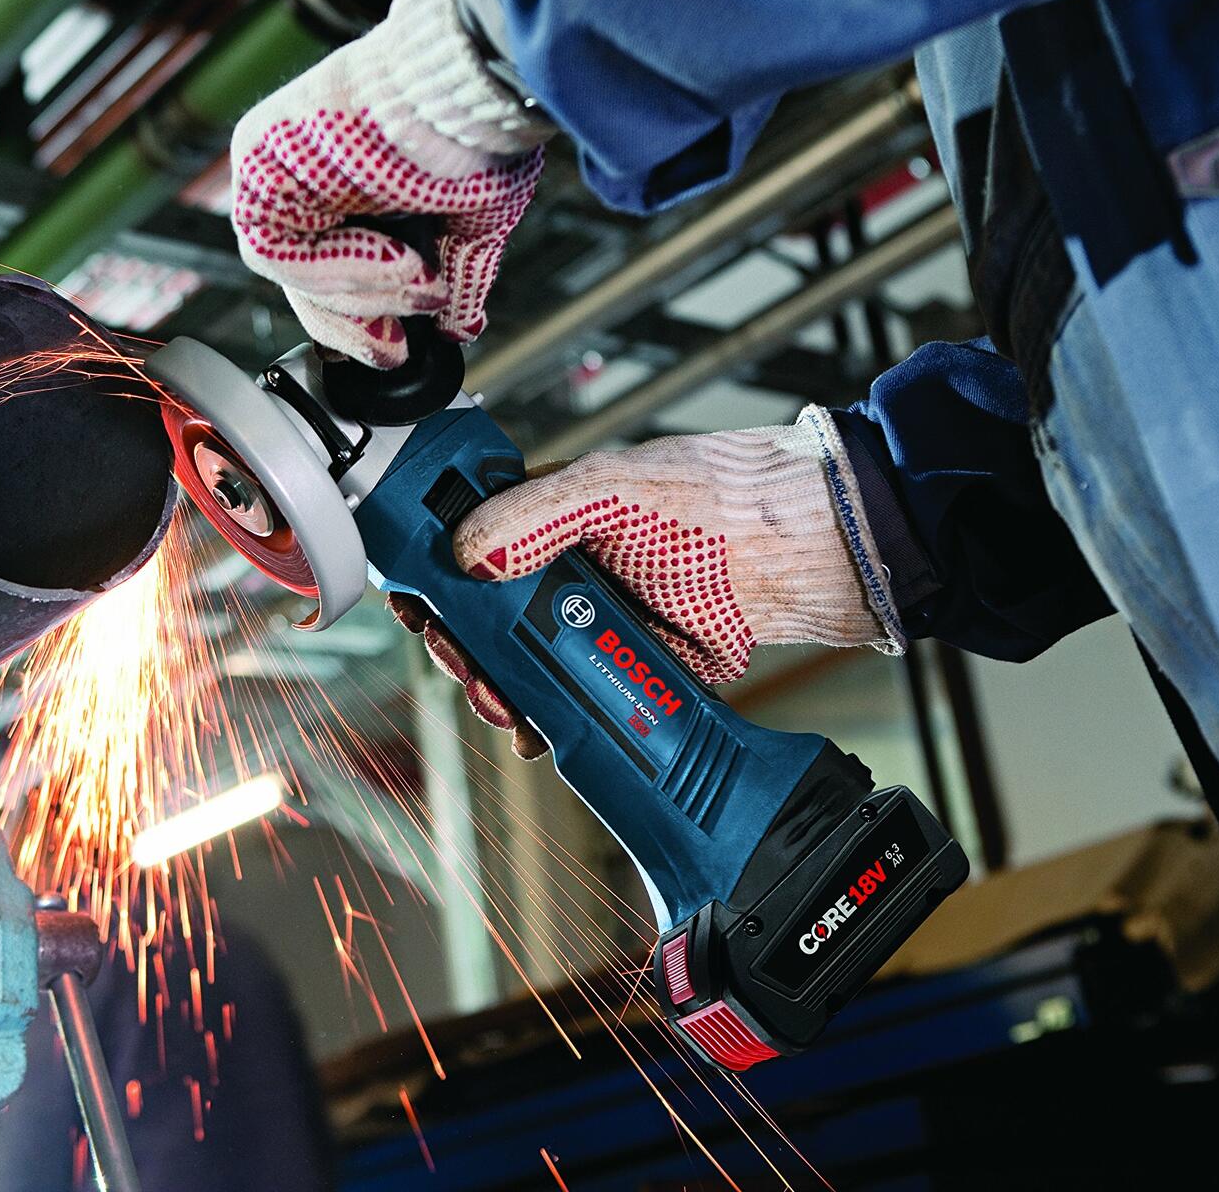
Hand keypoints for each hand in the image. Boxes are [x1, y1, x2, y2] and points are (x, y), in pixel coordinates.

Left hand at [229, 0, 551, 367]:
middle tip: (397, 348)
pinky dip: (338, 269)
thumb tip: (459, 327)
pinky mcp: (257, 159)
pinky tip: (396, 260)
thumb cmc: (475, 129)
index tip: (399, 349)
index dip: (364, 319)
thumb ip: (456, 274)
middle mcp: (302, 169)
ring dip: (361, 292)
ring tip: (423, 279)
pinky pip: (277, 250)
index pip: (331, 269)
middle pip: (303, 278)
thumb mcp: (471, 220)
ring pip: (291, 272)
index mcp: (345, 178)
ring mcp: (273, 163)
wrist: (465, 82)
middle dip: (354, 321)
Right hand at [396, 411, 905, 755]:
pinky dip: (548, 718)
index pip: (467, 548)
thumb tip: (465, 553)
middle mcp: (567, 571)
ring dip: (500, 690)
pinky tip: (538, 729)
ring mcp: (599, 620)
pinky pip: (575, 697)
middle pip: (486, 620)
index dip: (436, 581)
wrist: (801, 550)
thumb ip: (532, 516)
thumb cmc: (717, 498)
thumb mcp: (609, 489)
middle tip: (462, 667)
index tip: (417, 608)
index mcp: (549, 517)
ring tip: (500, 704)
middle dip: (463, 650)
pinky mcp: (632, 664)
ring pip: (525, 665)